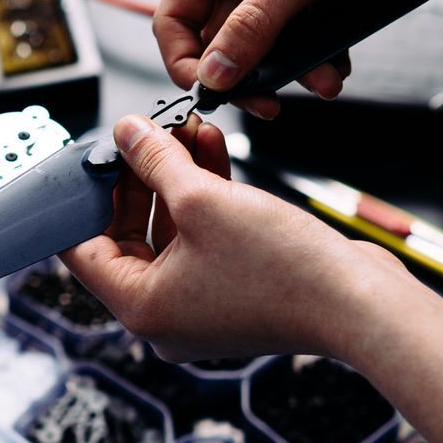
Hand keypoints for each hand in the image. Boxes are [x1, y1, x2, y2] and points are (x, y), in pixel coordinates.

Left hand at [61, 114, 402, 363]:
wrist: (360, 304)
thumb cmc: (282, 267)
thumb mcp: (204, 199)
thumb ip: (156, 161)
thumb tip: (126, 132)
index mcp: (141, 308)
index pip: (82, 251)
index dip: (83, 196)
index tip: (92, 155)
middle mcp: (164, 316)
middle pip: (126, 237)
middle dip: (139, 178)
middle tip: (143, 133)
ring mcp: (201, 307)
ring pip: (171, 232)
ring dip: (177, 178)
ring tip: (185, 127)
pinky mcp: (235, 293)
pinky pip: (204, 239)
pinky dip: (205, 199)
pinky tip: (212, 149)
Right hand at [155, 0, 442, 114]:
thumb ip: (253, 27)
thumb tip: (215, 74)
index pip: (176, 17)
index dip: (187, 60)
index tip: (213, 92)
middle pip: (221, 40)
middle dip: (247, 73)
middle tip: (268, 100)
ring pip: (265, 47)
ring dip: (290, 71)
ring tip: (323, 80)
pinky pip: (301, 42)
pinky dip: (318, 60)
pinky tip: (339, 66)